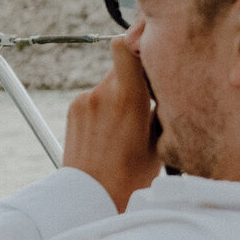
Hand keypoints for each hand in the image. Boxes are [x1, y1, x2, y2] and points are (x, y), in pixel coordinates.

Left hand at [63, 30, 162, 209]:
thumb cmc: (129, 177)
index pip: (125, 46)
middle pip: (123, 65)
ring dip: (121, 93)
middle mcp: (102, 93)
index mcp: (127, 98)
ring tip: (128, 125)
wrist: (88, 197)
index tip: (151, 48)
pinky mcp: (74, 109)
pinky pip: (96, 97)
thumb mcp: (158, 143)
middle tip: (148, 99)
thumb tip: (166, 91)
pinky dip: (106, 107)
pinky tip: (111, 132)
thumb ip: (160, 110)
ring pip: (110, 82)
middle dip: (137, 76)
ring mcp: (84, 100)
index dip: (137, 41)